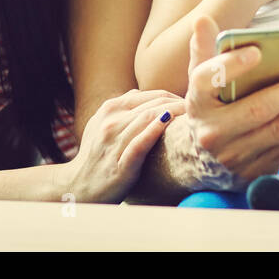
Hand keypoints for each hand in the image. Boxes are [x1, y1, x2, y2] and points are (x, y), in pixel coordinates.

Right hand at [61, 89, 187, 203]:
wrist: (78, 186)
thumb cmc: (96, 155)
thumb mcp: (103, 125)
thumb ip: (123, 108)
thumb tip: (143, 93)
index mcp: (110, 108)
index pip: (151, 94)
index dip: (174, 97)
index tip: (191, 106)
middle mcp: (111, 121)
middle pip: (153, 104)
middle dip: (180, 105)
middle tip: (199, 112)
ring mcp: (114, 142)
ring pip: (148, 119)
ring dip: (174, 114)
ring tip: (193, 118)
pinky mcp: (120, 164)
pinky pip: (140, 143)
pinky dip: (156, 131)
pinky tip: (169, 124)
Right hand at [170, 14, 278, 190]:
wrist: (203, 161)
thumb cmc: (210, 107)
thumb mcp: (201, 80)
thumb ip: (205, 49)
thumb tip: (203, 19)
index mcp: (197, 102)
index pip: (208, 81)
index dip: (232, 67)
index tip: (257, 52)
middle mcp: (213, 132)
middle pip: (256, 110)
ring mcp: (235, 155)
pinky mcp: (257, 170)